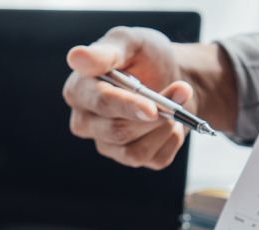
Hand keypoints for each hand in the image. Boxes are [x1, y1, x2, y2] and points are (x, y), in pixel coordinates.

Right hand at [63, 27, 191, 169]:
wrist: (172, 75)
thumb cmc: (145, 57)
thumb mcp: (131, 42)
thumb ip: (107, 51)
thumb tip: (77, 58)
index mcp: (79, 90)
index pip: (100, 103)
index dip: (126, 106)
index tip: (151, 107)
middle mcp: (86, 122)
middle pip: (117, 131)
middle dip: (155, 115)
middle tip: (181, 91)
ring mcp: (106, 143)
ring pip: (134, 150)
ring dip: (164, 127)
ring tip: (176, 105)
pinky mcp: (129, 157)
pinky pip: (154, 159)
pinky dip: (171, 140)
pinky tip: (172, 123)